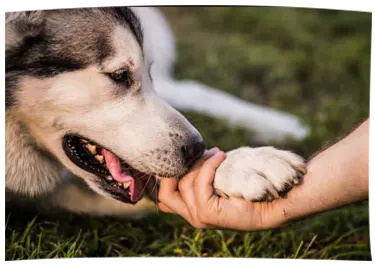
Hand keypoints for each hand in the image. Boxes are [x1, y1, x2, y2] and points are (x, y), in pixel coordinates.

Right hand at [157, 148, 280, 229]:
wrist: (272, 202)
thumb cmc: (246, 187)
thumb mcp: (217, 178)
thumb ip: (199, 173)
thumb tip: (186, 153)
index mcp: (192, 209)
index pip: (164, 194)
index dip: (167, 174)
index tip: (185, 154)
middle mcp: (191, 216)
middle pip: (165, 192)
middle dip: (176, 169)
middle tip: (195, 154)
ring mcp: (198, 217)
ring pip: (183, 184)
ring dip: (199, 163)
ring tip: (216, 153)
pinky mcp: (207, 213)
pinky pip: (199, 183)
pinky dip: (208, 166)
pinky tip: (220, 157)